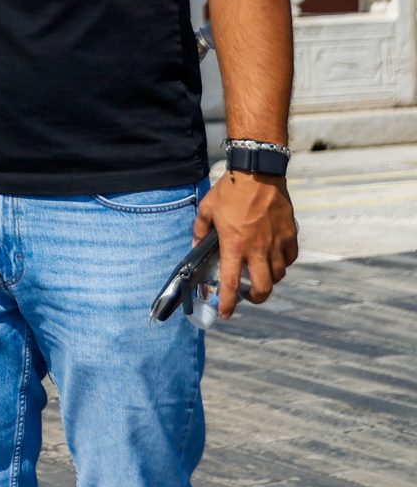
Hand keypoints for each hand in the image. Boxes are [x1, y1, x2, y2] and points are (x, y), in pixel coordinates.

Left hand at [196, 171, 297, 319]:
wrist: (258, 173)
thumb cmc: (230, 191)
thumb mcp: (207, 209)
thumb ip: (200, 231)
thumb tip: (196, 246)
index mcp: (234, 245)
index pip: (232, 283)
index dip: (229, 303)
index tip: (225, 313)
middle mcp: (258, 249)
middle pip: (264, 288)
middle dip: (256, 298)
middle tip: (248, 296)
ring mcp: (277, 244)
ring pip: (278, 275)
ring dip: (269, 279)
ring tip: (259, 273)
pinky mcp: (290, 236)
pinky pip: (289, 259)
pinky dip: (282, 263)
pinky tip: (273, 257)